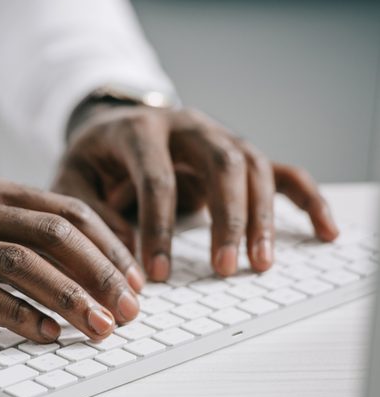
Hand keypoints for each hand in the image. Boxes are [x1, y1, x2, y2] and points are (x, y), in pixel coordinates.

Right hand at [0, 173, 144, 342]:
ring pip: (22, 261)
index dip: (108, 246)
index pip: (66, 210)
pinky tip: (45, 333)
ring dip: (70, 297)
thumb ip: (4, 220)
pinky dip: (18, 314)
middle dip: (102, 273)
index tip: (133, 280)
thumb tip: (63, 252)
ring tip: (101, 328)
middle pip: (55, 233)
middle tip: (131, 310)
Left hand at [53, 101, 338, 280]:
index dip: (157, 227)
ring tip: (257, 264)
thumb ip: (89, 213)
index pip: (156, 177)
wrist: (113, 122)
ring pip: (253, 167)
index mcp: (139, 129)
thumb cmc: (93, 158)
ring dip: (260, 217)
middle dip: (225, 218)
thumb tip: (121, 257)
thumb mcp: (72, 179)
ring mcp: (217, 135)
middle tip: (221, 268)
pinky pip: (281, 171)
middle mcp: (186, 125)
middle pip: (221, 163)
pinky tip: (325, 230)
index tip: (155, 274)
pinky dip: (307, 200)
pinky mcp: (236, 152)